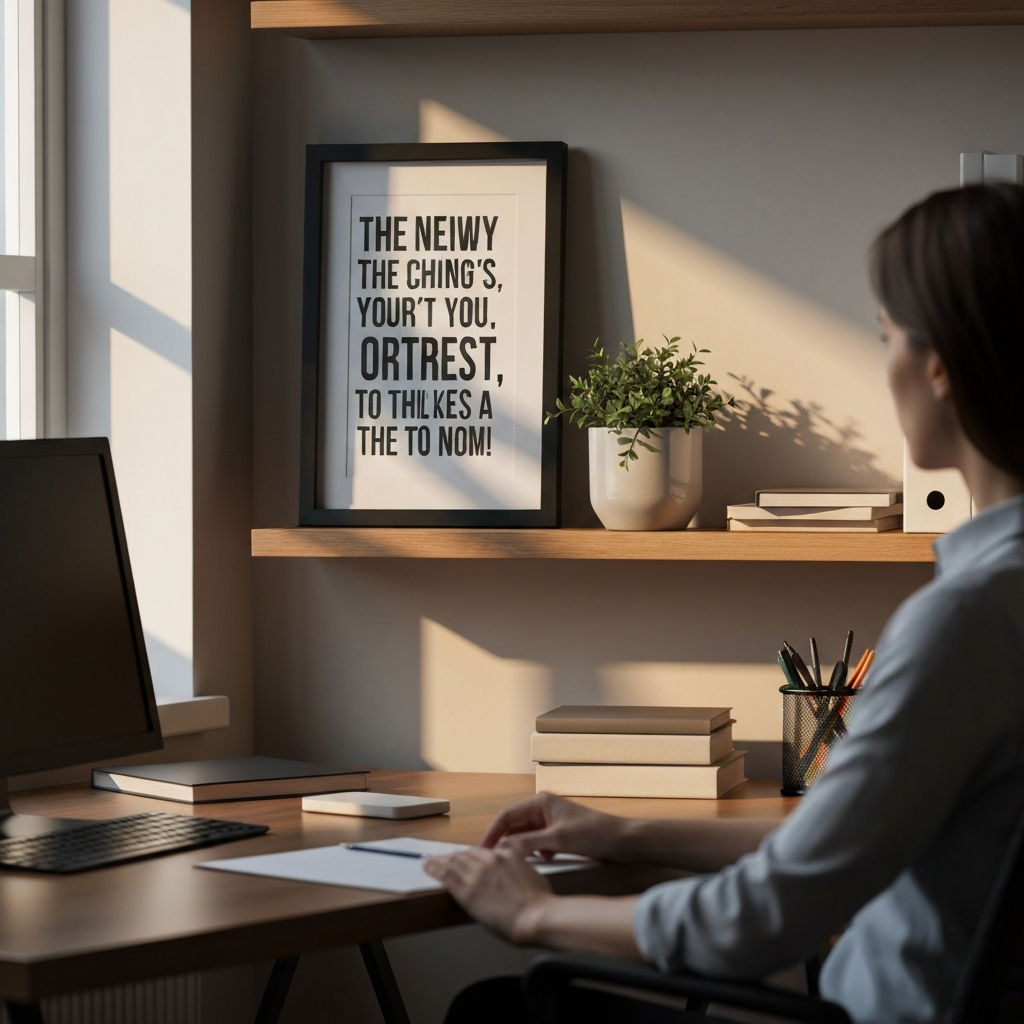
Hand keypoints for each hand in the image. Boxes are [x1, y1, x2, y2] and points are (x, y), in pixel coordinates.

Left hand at [423, 847, 553, 944]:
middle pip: (466, 855)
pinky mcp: (467, 891)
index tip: (464, 856)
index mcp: (505, 855)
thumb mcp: (533, 872)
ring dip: (440, 860)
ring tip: (430, 861)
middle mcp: (489, 861)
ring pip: (453, 862)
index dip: (470, 854)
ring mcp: (477, 875)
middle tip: (444, 858)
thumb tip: (517, 865)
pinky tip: (427, 866)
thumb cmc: (539, 901)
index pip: (482, 851)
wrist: (535, 915)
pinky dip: (434, 869)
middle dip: (454, 856)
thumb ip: (520, 863)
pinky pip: (446, 876)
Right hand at [480, 792, 627, 860]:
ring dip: (518, 848)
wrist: (622, 841)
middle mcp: (543, 808)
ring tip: (509, 863)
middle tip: (491, 861)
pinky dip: (533, 852)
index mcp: (540, 802)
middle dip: (503, 842)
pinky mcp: (559, 834)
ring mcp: (551, 821)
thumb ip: (528, 843)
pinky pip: (537, 842)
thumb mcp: (558, 840)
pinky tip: (537, 861)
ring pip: (525, 835)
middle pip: (514, 825)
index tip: (481, 851)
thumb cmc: (593, 834)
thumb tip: (503, 849)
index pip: (506, 816)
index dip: (492, 833)